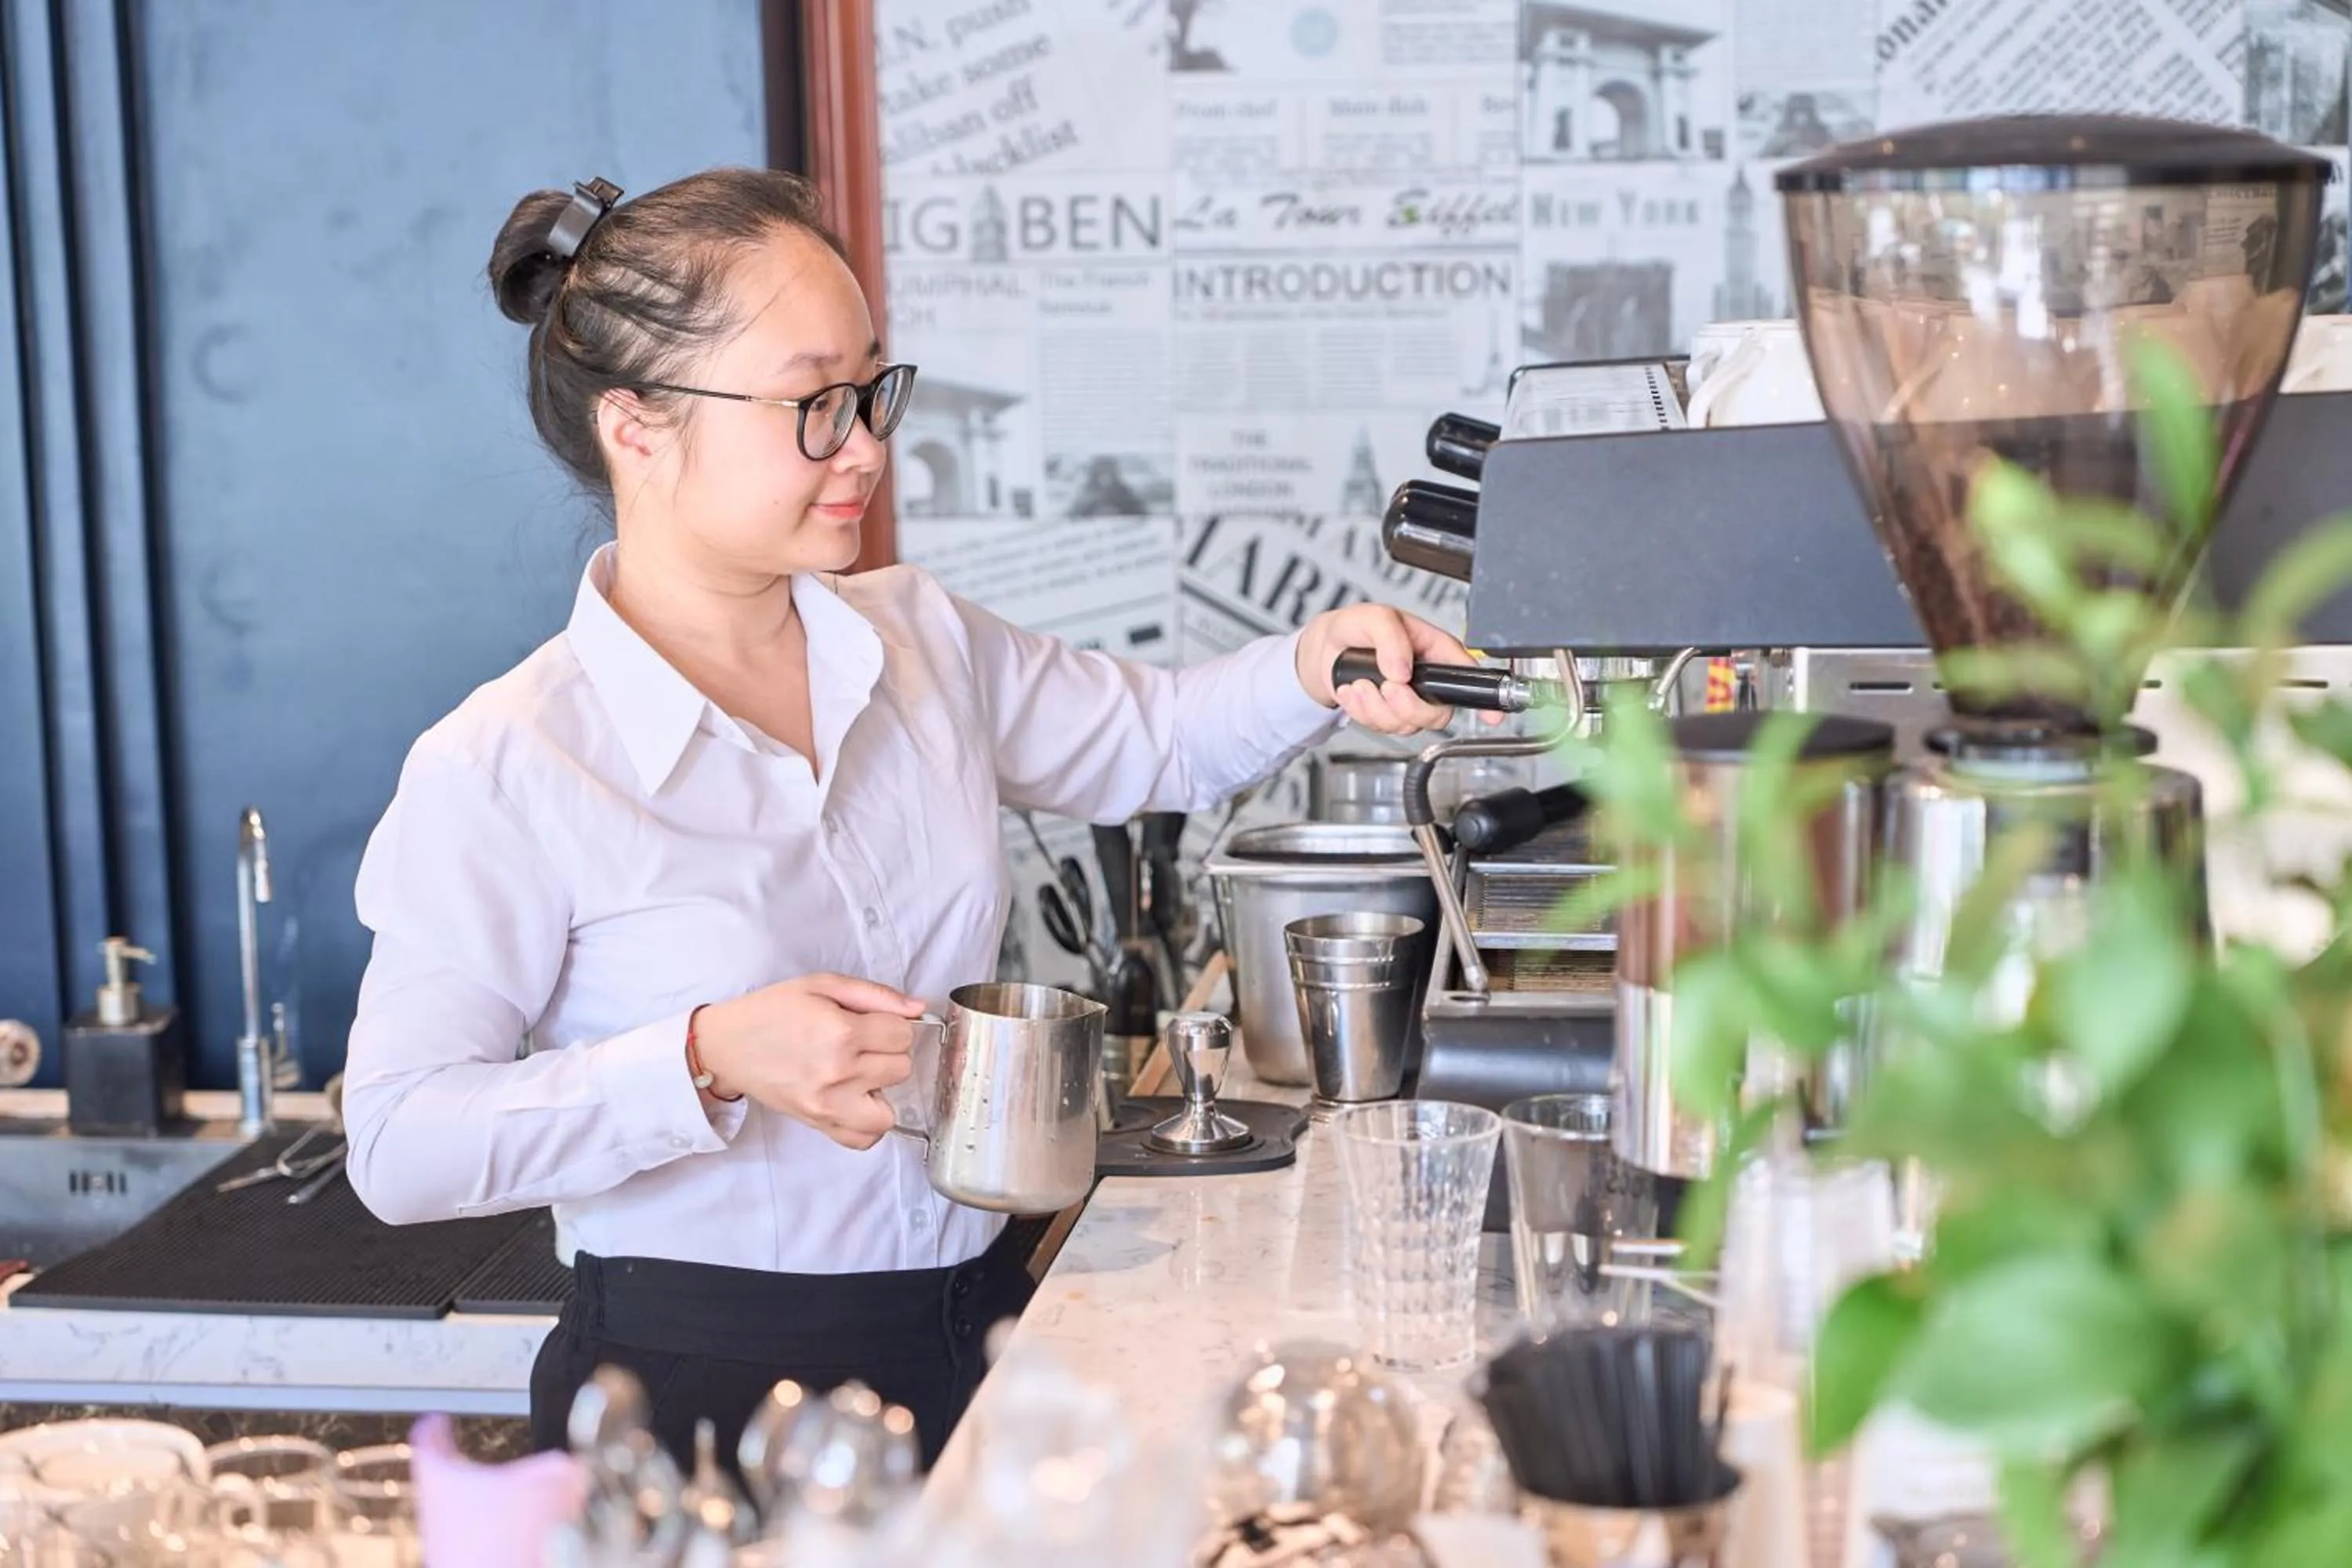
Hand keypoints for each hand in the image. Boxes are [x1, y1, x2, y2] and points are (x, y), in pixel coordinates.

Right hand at [690, 973, 927, 1149]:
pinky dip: (866, 1124)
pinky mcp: (817, 1125)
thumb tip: (919, 1008)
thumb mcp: (823, 985)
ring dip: (880, 1091)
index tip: (872, 1023)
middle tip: (860, 1044)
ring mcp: (828, 1105)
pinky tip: (854, 1100)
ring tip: (859, 1075)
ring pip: (889, 1111)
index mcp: (841, 1033)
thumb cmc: (772, 1011)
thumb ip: (876, 995)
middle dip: (887, 1053)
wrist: (728, 1045)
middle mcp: (838, 1073)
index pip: (903, 1034)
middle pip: (901, 1068)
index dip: (891, 1024)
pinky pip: (863, 1140)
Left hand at [1293, 603, 1492, 735]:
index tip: (1492, 715)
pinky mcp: (1388, 715)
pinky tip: (1353, 691)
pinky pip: (1383, 728)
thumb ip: (1391, 638)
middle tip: (1386, 686)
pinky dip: (1362, 712)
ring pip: (1408, 724)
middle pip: (1440, 713)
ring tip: (1359, 684)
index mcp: (1436, 651)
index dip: (1485, 697)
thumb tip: (1402, 671)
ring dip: (1377, 708)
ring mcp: (1409, 700)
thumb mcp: (1374, 617)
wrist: (1326, 648)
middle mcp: (1428, 680)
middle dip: (1409, 706)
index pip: (1469, 677)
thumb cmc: (1357, 627)